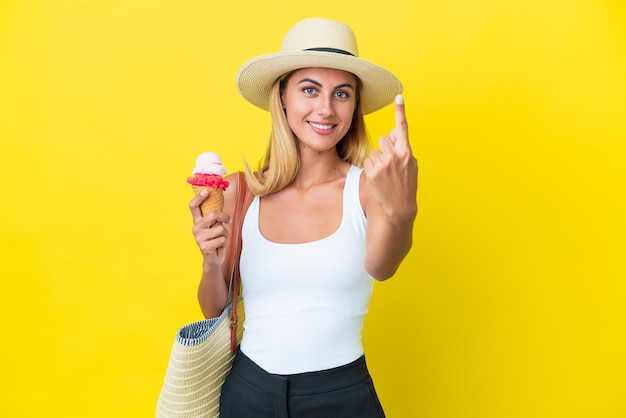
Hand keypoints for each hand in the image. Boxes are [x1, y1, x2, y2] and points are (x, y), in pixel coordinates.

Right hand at [189, 189, 230, 266]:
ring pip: (220, 229)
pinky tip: (219, 246)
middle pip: (212, 215)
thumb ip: (214, 216)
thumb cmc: (215, 239)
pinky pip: (222, 239)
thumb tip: (220, 198)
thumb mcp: (214, 226)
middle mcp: (196, 228)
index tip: (207, 191)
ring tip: (220, 238)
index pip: (193, 206)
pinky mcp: (205, 247)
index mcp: (197, 221)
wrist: (213, 259)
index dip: (199, 197)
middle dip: (224, 216)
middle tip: (228, 220)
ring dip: (225, 234)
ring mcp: (199, 238)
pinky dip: (224, 242)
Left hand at [364, 94, 417, 221]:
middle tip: (390, 164)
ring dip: (378, 160)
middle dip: (385, 148)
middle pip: (383, 139)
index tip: (398, 96)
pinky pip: (368, 161)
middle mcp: (395, 156)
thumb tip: (393, 132)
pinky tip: (379, 179)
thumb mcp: (410, 165)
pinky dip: (372, 168)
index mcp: (407, 152)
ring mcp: (383, 164)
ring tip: (385, 175)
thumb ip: (402, 147)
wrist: (399, 207)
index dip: (400, 111)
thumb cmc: (406, 184)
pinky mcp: (372, 172)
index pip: (402, 128)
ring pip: (374, 151)